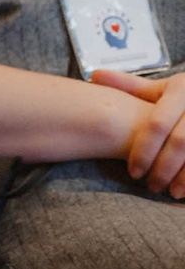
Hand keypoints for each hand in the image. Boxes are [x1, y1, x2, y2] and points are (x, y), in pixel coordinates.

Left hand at [92, 69, 184, 196]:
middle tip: (150, 186)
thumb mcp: (164, 87)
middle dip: (164, 168)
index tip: (133, 172)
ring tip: (170, 192)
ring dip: (184, 177)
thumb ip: (131, 86)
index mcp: (180, 90)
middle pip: (180, 143)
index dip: (144, 150)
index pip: (157, 124)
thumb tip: (93, 76)